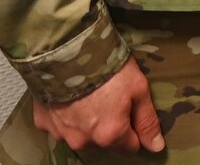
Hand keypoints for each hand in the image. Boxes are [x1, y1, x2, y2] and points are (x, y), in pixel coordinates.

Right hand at [31, 56, 162, 155]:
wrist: (66, 51)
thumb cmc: (107, 68)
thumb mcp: (138, 89)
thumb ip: (147, 121)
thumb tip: (155, 146)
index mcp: (109, 134)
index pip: (129, 147)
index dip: (134, 131)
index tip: (132, 112)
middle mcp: (84, 141)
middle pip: (103, 141)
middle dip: (109, 126)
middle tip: (109, 98)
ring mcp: (61, 133)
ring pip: (80, 135)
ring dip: (86, 122)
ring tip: (89, 94)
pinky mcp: (43, 122)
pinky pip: (58, 124)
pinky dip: (65, 114)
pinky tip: (69, 95)